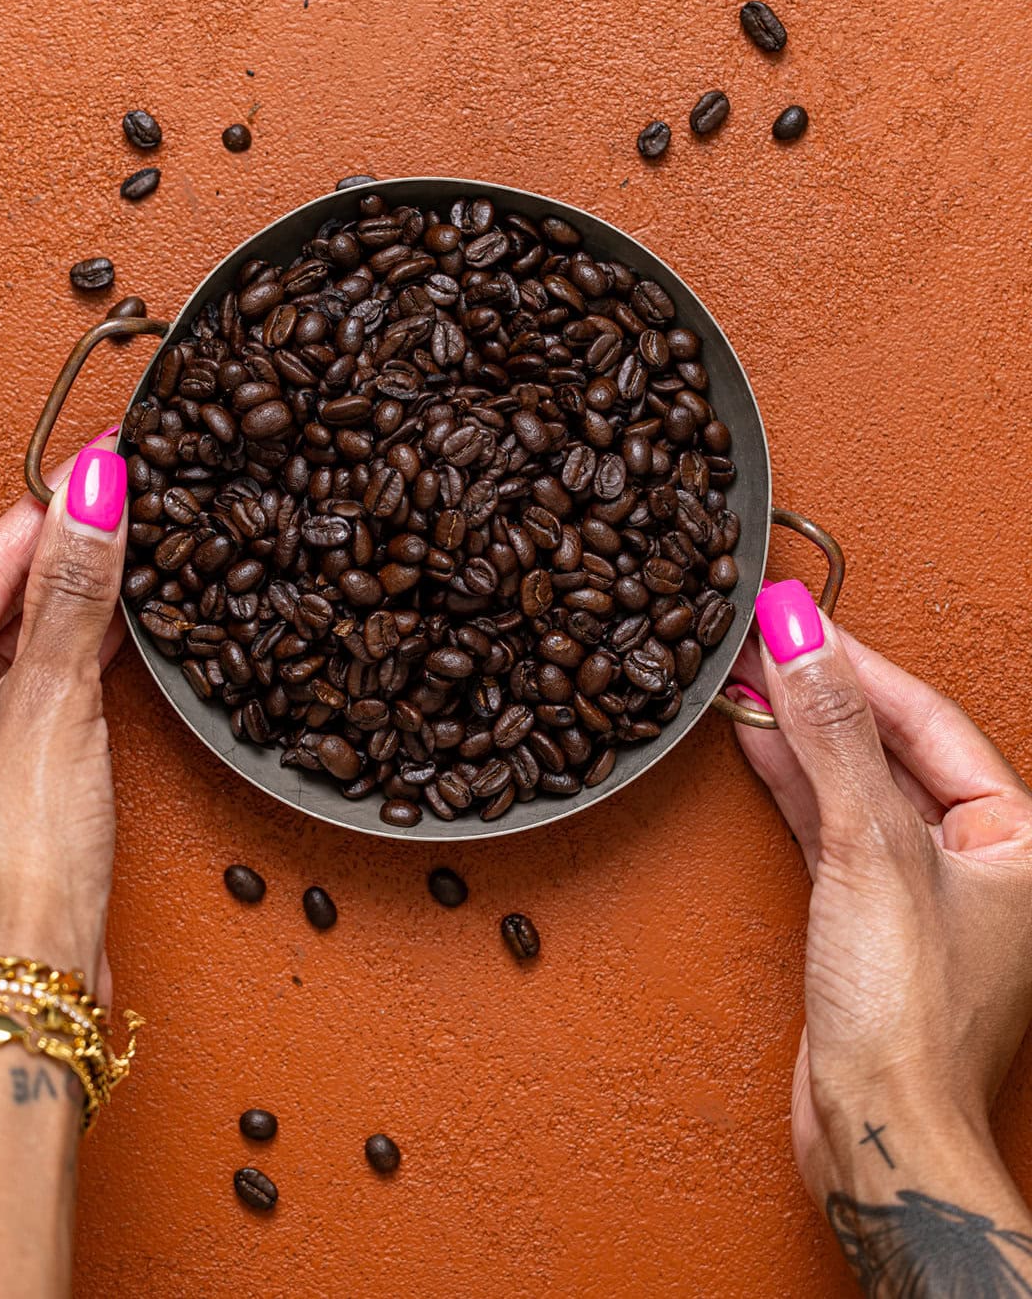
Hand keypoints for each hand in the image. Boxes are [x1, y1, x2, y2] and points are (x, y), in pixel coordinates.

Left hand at [0, 437, 127, 998]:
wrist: (27, 992)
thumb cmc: (16, 867)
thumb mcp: (53, 704)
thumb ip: (75, 591)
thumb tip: (93, 486)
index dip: (46, 512)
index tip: (101, 461)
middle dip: (57, 562)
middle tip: (124, 500)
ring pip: (2, 660)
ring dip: (64, 617)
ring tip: (126, 559)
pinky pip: (15, 708)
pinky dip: (62, 675)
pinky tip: (109, 646)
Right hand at [733, 580, 1031, 1199]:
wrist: (881, 1134)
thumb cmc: (912, 1017)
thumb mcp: (871, 846)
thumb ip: (833, 734)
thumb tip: (801, 638)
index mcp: (1020, 835)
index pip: (926, 715)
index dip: (853, 659)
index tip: (792, 613)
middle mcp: (984, 856)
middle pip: (891, 741)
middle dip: (821, 689)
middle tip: (760, 635)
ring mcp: (927, 887)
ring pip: (856, 779)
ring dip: (798, 730)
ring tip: (744, 676)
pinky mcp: (872, 916)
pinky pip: (831, 822)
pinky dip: (791, 781)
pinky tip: (756, 741)